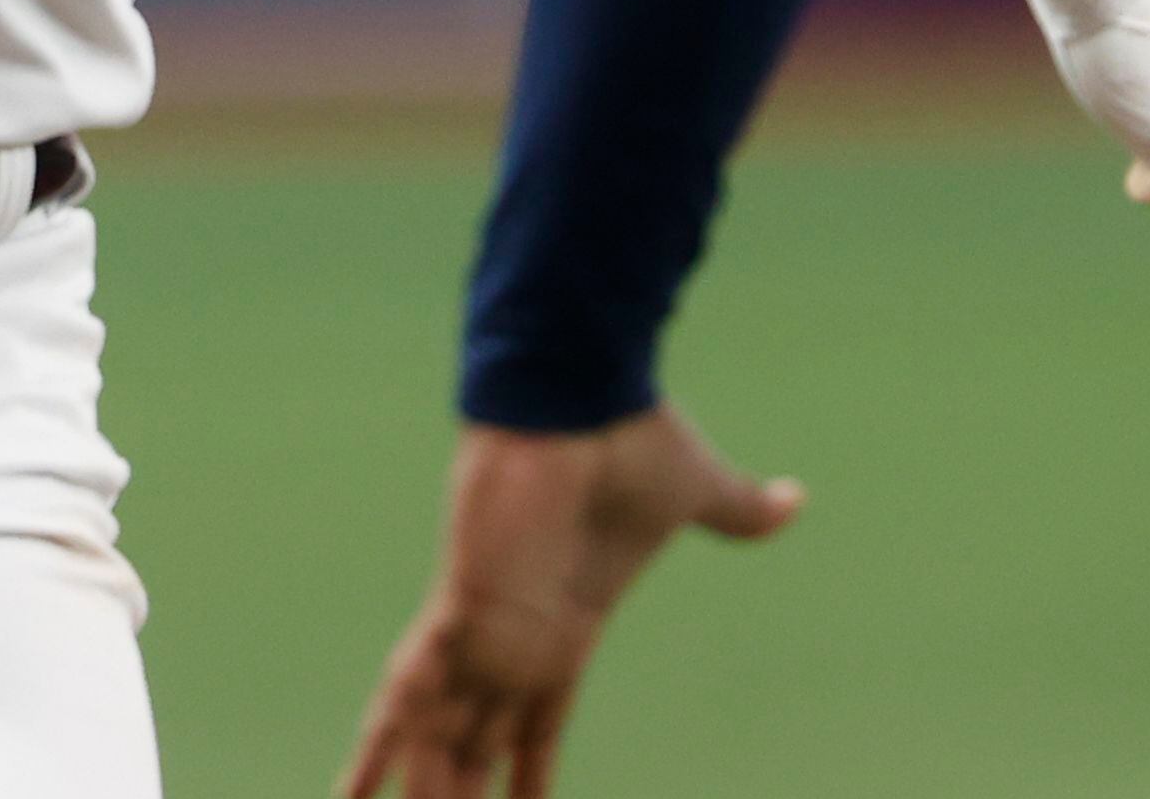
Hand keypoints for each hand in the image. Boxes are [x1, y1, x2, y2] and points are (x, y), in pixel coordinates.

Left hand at [340, 409, 798, 798]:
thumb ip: (739, 511)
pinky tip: (353, 789)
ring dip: (427, 788)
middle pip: (478, 743)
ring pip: (439, 735)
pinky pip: (409, 690)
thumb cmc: (631, 435)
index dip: (525, 774)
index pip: (537, 724)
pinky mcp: (458, 605)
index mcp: (564, 624)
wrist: (581, 390)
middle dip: (459, 793)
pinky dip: (382, 739)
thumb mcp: (699, 491)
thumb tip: (796, 499)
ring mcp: (482, 625)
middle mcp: (516, 637)